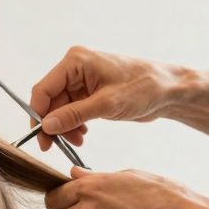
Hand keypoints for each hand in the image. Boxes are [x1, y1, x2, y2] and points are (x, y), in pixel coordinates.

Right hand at [29, 47, 185, 150]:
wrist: (169, 90)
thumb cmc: (144, 87)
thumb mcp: (106, 104)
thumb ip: (73, 115)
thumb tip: (46, 126)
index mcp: (76, 61)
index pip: (44, 89)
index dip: (39, 115)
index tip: (41, 138)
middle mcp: (75, 68)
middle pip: (50, 100)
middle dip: (53, 124)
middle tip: (55, 146)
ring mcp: (82, 80)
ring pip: (60, 108)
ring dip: (64, 127)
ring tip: (77, 141)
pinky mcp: (90, 92)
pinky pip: (71, 110)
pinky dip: (74, 124)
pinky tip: (83, 134)